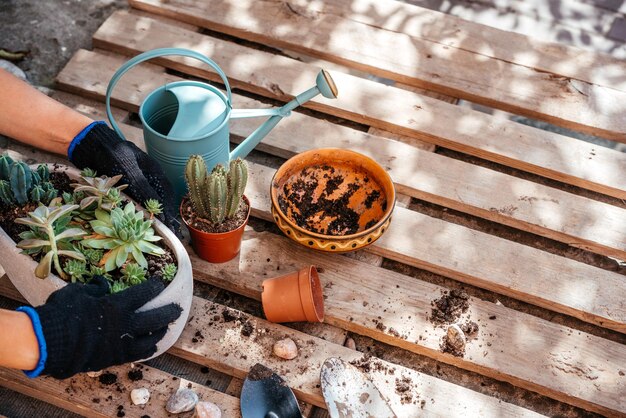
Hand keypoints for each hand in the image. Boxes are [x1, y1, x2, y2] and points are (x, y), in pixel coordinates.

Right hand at [35, 276, 180, 378]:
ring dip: (160, 333)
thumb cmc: (61, 313)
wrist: (48, 343)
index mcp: (116, 305)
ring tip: (165, 329)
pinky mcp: (114, 358)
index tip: (160, 283)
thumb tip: (103, 283)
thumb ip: (94, 287)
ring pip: (150, 340)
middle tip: (178, 308)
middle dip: (169, 312)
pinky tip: (150, 346)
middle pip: (155, 318)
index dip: (154, 287)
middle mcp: (124, 325)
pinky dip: (146, 349)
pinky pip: (137, 354)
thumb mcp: (77, 291)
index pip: (143, 293)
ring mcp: (120, 344)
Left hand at [69, 122, 179, 233]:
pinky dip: (138, 212)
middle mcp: (148, 178)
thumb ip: (143, 188)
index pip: (166, 194)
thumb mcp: (129, 171)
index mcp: (154, 171)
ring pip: (148, 202)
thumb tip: (159, 207)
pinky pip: (134, 201)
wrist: (89, 144)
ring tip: (156, 230)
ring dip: (152, 216)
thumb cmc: (111, 153)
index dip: (169, 211)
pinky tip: (138, 221)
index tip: (170, 227)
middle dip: (165, 216)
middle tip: (168, 232)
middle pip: (160, 199)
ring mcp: (136, 182)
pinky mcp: (124, 186)